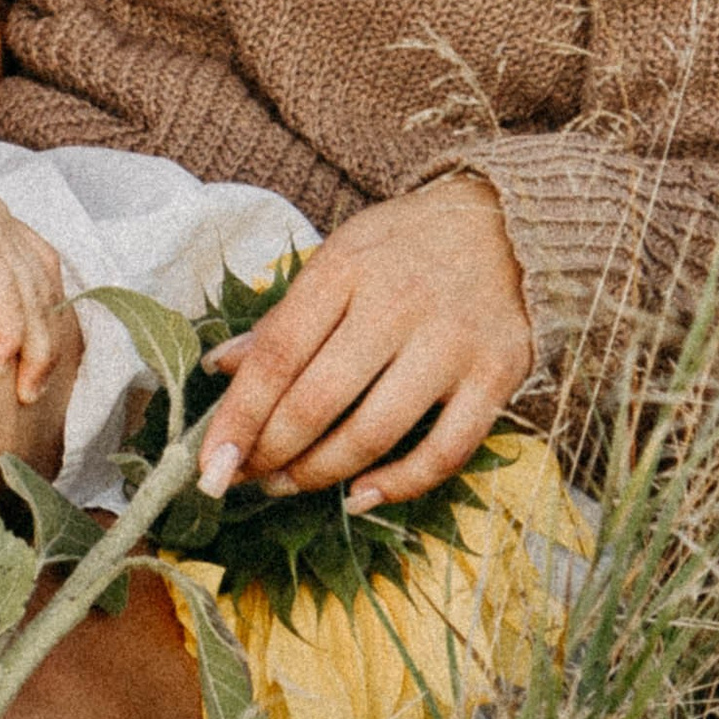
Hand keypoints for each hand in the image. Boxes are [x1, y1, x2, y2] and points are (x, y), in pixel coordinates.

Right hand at [0, 136, 78, 403]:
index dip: (46, 313)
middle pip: (48, 286)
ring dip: (36, 351)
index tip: (36, 356)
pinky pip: (8, 299)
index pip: (41, 266)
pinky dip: (11, 336)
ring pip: (36, 298)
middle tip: (35, 388)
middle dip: (49, 342)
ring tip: (24, 390)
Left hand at [194, 174, 531, 512]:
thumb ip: (286, 316)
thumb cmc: (407, 245)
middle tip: (243, 477)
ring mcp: (450, 344)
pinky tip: (360, 497)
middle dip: (270, 452)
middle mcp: (397, 305)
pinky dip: (399, 485)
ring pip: (373, 433)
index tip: (208, 462)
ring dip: (320, 473)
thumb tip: (221, 366)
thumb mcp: (339, 257)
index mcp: (345, 270)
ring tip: (287, 485)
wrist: (511, 221)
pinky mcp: (497, 376)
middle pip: (318, 400)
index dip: (237, 416)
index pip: (277, 354)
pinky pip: (445, 451)